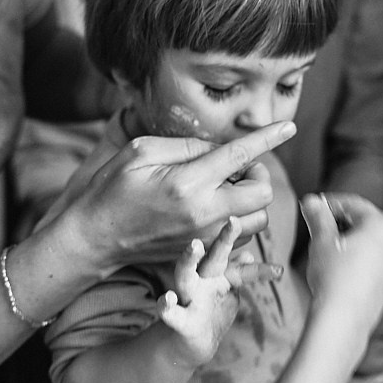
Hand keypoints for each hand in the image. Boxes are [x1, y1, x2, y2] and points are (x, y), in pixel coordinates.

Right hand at [73, 122, 295, 269]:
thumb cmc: (112, 188)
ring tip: (225, 190)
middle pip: (262, 195)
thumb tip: (219, 148)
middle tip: (238, 168)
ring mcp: (205, 239)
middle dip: (258, 176)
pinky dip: (239, 223)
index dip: (267, 137)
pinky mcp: (203, 256)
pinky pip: (242, 243)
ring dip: (250, 202)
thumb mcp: (141, 152)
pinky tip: (220, 211)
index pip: (240, 156)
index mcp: (188, 183)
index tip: (287, 126)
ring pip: (258, 222)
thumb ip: (185, 146)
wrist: (94, 237)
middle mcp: (203, 214)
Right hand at [159, 218, 281, 365]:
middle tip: (232, 223)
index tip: (245, 226)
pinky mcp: (180, 321)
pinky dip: (167, 306)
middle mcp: (201, 281)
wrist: (190, 344)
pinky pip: (171, 313)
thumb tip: (248, 255)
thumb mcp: (225, 292)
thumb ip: (236, 274)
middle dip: (223, 240)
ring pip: (185, 275)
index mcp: (216, 275)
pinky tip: (167, 299)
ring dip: (189, 260)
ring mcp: (188, 298)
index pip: (234, 257)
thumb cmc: (210, 312)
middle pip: (213, 258)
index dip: (241, 242)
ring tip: (194, 246)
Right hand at [300, 193, 382, 336]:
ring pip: (370, 243)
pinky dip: (357, 259)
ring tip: (325, 249)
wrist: (343, 318)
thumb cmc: (334, 277)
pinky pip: (373, 262)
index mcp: (382, 225)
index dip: (330, 203)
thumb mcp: (320, 239)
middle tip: (316, 227)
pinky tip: (338, 268)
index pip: (353, 204)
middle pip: (364, 223)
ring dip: (348, 242)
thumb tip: (312, 201)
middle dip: (340, 223)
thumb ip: (317, 216)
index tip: (314, 206)